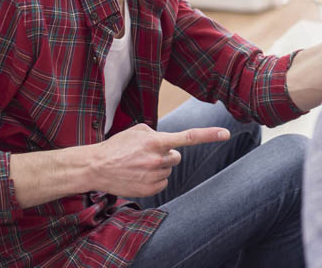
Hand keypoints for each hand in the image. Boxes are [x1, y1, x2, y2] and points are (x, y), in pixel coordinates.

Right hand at [90, 123, 229, 197]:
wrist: (95, 167)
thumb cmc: (116, 146)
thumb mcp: (137, 130)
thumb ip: (157, 133)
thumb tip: (169, 142)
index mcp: (157, 141)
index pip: (189, 137)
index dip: (209, 135)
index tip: (226, 133)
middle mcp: (159, 159)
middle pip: (176, 157)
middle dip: (167, 155)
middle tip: (148, 154)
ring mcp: (154, 176)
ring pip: (168, 171)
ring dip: (158, 167)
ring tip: (137, 165)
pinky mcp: (150, 190)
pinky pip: (162, 183)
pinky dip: (153, 180)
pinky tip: (138, 175)